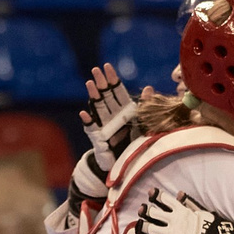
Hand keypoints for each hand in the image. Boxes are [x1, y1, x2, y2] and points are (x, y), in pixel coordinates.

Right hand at [71, 63, 139, 201]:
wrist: (125, 167)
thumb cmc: (135, 145)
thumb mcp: (143, 125)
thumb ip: (145, 107)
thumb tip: (149, 88)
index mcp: (124, 112)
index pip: (117, 92)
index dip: (112, 79)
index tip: (107, 66)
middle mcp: (112, 117)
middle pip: (106, 96)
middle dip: (101, 83)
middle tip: (96, 69)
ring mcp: (104, 126)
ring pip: (98, 108)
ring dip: (93, 96)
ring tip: (90, 84)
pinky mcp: (98, 138)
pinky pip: (92, 128)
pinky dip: (88, 121)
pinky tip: (84, 113)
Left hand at [136, 191, 233, 233]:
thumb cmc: (212, 231)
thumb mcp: (202, 213)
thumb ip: (189, 203)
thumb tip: (179, 193)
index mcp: (182, 212)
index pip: (164, 199)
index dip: (155, 195)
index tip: (150, 193)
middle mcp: (174, 223)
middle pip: (152, 213)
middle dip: (145, 211)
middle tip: (142, 211)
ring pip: (149, 228)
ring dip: (142, 227)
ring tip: (140, 227)